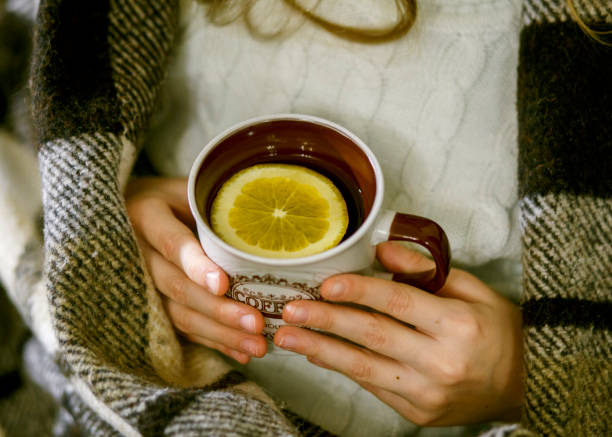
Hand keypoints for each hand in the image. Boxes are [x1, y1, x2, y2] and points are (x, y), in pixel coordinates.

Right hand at [125, 177, 266, 363]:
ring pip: (177, 313)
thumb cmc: (178, 195)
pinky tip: (240, 352)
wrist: (136, 207)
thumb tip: (272, 223)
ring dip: (218, 332)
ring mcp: (139, 282)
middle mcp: (136, 251)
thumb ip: (216, 205)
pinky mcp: (150, 304)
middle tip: (255, 323)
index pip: (171, 242)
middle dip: (217, 309)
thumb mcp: (191, 188)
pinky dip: (212, 341)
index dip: (195, 265)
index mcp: (146, 215)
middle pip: (176, 286)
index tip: (223, 285)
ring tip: (256, 346)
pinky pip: (180, 327)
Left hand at [273, 242, 522, 425]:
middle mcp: (442, 362)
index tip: (326, 284)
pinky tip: (318, 352)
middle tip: (290, 310)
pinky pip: (373, 387)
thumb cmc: (497, 330)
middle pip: (374, 336)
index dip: (359, 292)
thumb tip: (382, 250)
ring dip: (322, 350)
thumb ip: (425, 270)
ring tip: (288, 337)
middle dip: (327, 321)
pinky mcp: (418, 412)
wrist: (522, 384)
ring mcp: (428, 393)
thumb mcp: (472, 290)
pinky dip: (343, 369)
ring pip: (364, 368)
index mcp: (458, 325)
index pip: (398, 303)